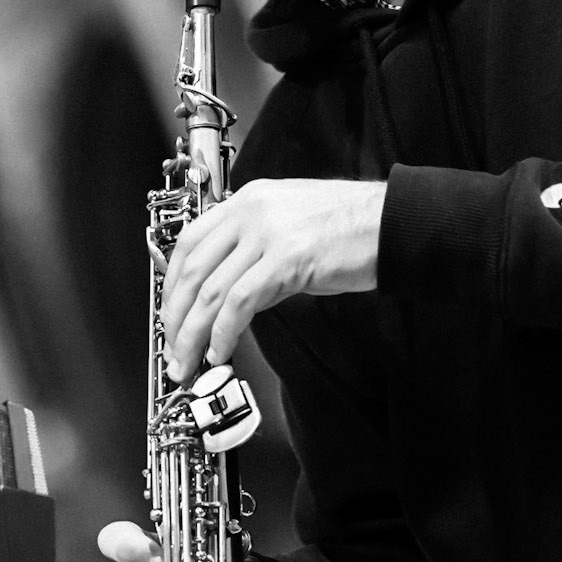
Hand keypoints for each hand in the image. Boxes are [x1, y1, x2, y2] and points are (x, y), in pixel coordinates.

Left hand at [160, 178, 384, 379]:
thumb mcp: (290, 224)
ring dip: (194, 334)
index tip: (170, 313)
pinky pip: (240, 302)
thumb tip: (229, 290)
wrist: (392, 223)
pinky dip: (224, 332)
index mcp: (249, 200)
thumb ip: (254, 249)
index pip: (190, 241)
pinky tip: (221, 351)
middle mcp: (251, 212)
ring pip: (210, 290)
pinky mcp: (287, 259)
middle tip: (171, 349)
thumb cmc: (351, 228)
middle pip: (192, 269)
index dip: (172, 283)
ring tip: (189, 361)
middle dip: (175, 317)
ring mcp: (268, 234)